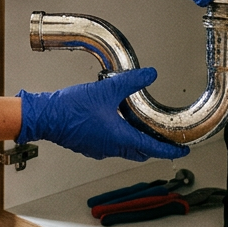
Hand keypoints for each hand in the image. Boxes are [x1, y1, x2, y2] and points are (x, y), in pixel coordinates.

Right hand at [16, 68, 188, 161]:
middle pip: (140, 152)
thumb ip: (132, 82)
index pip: (152, 149)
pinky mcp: (88, 145)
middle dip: (154, 148)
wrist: (45, 116)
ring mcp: (98, 149)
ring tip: (141, 126)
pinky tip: (115, 121)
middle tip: (165, 140)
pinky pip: (110, 145)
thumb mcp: (107, 90)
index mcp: (119, 138)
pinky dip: (119, 137)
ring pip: (125, 149)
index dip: (169, 150)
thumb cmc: (71, 108)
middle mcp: (110, 148)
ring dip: (136, 141)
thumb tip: (150, 74)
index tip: (181, 151)